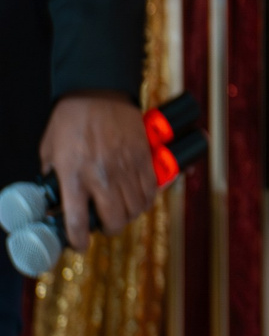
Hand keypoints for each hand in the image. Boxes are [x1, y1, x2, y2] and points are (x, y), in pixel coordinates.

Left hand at [39, 94, 157, 252]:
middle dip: (109, 229)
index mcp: (74, 177)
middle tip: (104, 225)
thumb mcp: (50, 150)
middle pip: (115, 220)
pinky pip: (151, 189)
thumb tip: (55, 194)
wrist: (98, 91)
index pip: (77, 222)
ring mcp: (126, 167)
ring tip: (122, 211)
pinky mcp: (143, 157)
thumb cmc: (70, 118)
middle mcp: (101, 176)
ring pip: (136, 208)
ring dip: (129, 215)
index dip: (78, 240)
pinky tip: (139, 198)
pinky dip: (147, 199)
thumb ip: (53, 175)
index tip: (79, 243)